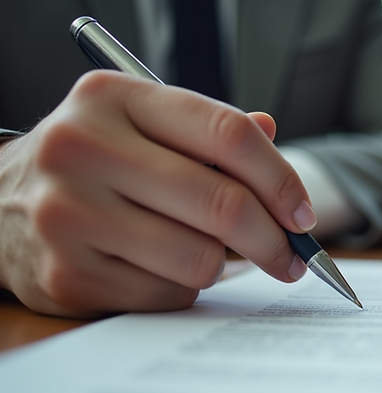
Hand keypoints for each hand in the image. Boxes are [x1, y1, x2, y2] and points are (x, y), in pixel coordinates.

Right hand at [0, 71, 315, 317]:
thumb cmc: (96, 163)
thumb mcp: (141, 124)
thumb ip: (207, 129)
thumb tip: (273, 133)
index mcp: (113, 98)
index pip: (228, 134)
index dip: (281, 179)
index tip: (304, 215)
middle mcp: (82, 148)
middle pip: (223, 203)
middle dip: (275, 240)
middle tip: (293, 259)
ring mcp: (68, 215)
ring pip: (201, 258)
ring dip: (222, 265)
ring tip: (205, 253)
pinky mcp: (66, 274)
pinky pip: (169, 293)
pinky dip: (183, 288)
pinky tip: (158, 269)